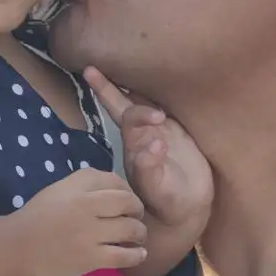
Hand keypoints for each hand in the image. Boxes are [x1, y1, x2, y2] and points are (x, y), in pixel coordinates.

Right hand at [14, 168, 147, 275]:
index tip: (127, 201)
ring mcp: (89, 233)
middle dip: (137, 210)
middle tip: (136, 217)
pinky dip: (136, 254)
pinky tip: (138, 253)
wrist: (18, 248)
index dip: (127, 190)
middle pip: (128, 202)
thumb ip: (85, 185)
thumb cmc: (38, 218)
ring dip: (139, 233)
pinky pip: (123, 255)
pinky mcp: (90, 258)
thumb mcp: (58, 190)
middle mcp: (86, 206)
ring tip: (138, 237)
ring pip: (130, 229)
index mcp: (77, 186)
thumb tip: (116, 187)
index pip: (114, 181)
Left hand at [85, 68, 212, 231]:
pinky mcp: (179, 129)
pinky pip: (168, 104)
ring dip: (139, 85)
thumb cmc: (167, 203)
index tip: (158, 118)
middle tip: (90, 69)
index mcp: (135, 145)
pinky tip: (163, 74)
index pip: (127, 118)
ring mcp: (161, 128)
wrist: (186, 209)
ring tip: (136, 66)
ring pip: (146, 101)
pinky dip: (164, 91)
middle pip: (125, 104)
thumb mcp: (159, 191)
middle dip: (108, 87)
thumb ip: (150, 170)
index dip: (137, 111)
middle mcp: (143, 132)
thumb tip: (153, 144)